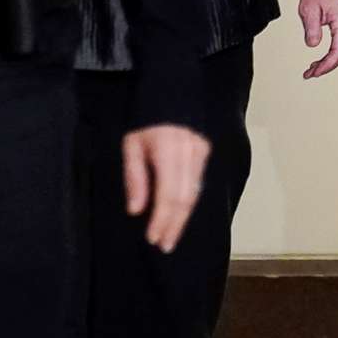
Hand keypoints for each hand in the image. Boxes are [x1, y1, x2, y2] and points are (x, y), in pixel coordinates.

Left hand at [122, 124, 212, 252]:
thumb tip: (136, 210)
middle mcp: (189, 155)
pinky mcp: (206, 154)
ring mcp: (201, 154)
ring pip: (195, 194)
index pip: (168, 194)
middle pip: (185, 199)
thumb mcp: (132, 145)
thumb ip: (135, 177)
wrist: (174, 91)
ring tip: (171, 236)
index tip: (153, 238)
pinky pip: (198, 184)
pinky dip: (188, 203)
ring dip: (182, 218)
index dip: (162, 220)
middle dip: (174, 225)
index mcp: (168, 152)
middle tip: (165, 246)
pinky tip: (179, 216)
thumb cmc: (146, 120)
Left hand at [297, 0, 337, 78]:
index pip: (336, 53)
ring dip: (329, 61)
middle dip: (326, 67)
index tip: (312, 72)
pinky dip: (331, 54)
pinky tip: (321, 57)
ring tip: (313, 68)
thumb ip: (312, 29)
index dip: (324, 66)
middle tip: (310, 73)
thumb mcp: (309, 9)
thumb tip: (313, 45)